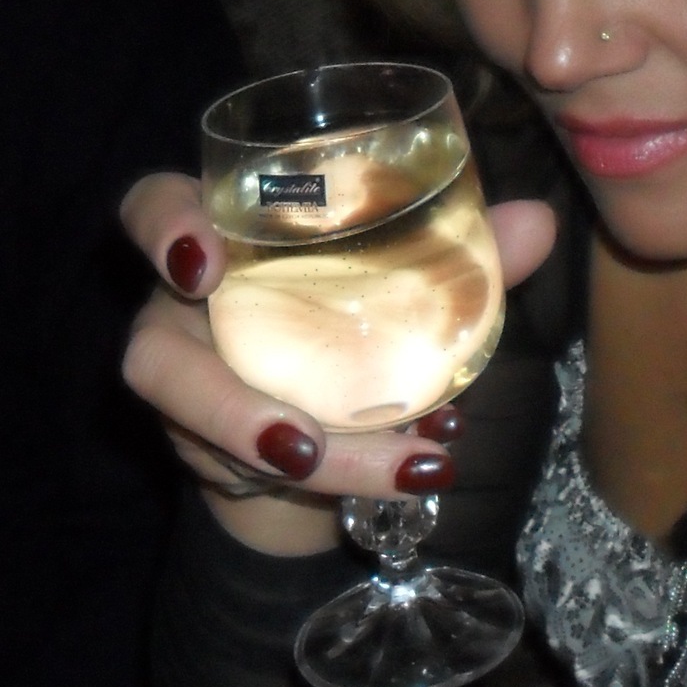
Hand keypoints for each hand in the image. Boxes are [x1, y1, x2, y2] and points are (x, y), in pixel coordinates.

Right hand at [119, 172, 556, 529]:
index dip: (160, 231)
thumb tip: (536, 223)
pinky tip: (416, 470)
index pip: (151, 208)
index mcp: (221, 235)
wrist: (337, 397)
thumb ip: (462, 246)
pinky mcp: (216, 454)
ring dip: (302, 464)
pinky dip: (346, 478)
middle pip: (154, 359)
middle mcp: (185, 313)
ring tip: (396, 470)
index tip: (204, 265)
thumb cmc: (358, 301)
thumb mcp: (406, 269)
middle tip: (302, 445)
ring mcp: (192, 392)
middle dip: (222, 409)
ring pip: (208, 439)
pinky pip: (255, 477)